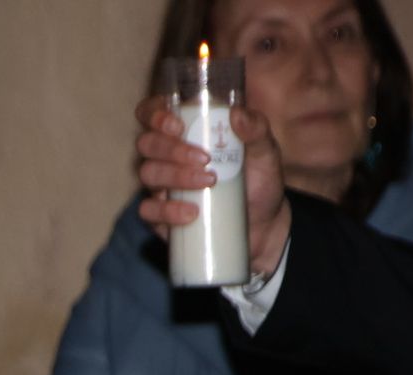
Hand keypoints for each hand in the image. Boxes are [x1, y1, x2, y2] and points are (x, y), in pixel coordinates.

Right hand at [134, 95, 290, 276]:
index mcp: (185, 131)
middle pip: (147, 143)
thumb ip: (256, 130)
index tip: (176, 124)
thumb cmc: (259, 181)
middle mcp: (166, 156)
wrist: (263, 225)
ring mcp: (161, 186)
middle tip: (205, 159)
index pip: (151, 112)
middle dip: (171, 148)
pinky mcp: (161, 216)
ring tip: (209, 182)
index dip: (154, 114)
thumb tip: (237, 114)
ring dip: (175, 176)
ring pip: (148, 173)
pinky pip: (148, 211)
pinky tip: (192, 213)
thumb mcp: (265, 152)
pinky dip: (167, 211)